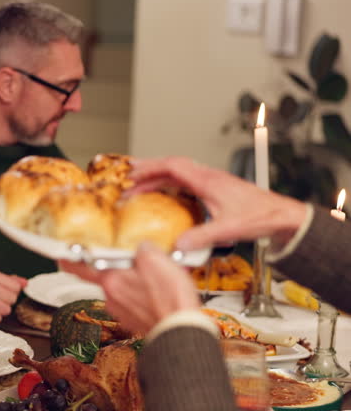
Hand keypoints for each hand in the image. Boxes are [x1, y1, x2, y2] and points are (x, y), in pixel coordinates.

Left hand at [59, 243, 200, 335]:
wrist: (182, 332)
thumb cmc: (171, 299)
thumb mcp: (158, 261)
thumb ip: (143, 250)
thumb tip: (141, 248)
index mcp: (111, 280)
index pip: (79, 267)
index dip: (69, 260)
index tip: (60, 255)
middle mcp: (111, 297)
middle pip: (106, 277)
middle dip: (117, 269)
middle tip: (131, 261)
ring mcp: (122, 311)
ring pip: (121, 290)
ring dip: (132, 283)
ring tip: (154, 278)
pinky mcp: (135, 321)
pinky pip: (133, 303)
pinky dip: (142, 296)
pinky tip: (158, 294)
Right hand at [127, 157, 307, 249]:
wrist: (282, 216)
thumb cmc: (261, 216)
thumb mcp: (228, 229)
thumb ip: (201, 237)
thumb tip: (178, 245)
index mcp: (208, 181)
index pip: (173, 166)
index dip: (150, 168)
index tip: (132, 174)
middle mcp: (208, 177)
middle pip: (171, 166)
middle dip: (147, 170)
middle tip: (127, 179)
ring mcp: (211, 182)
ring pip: (177, 172)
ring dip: (157, 177)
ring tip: (139, 185)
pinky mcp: (214, 189)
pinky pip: (185, 181)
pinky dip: (168, 184)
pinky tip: (163, 196)